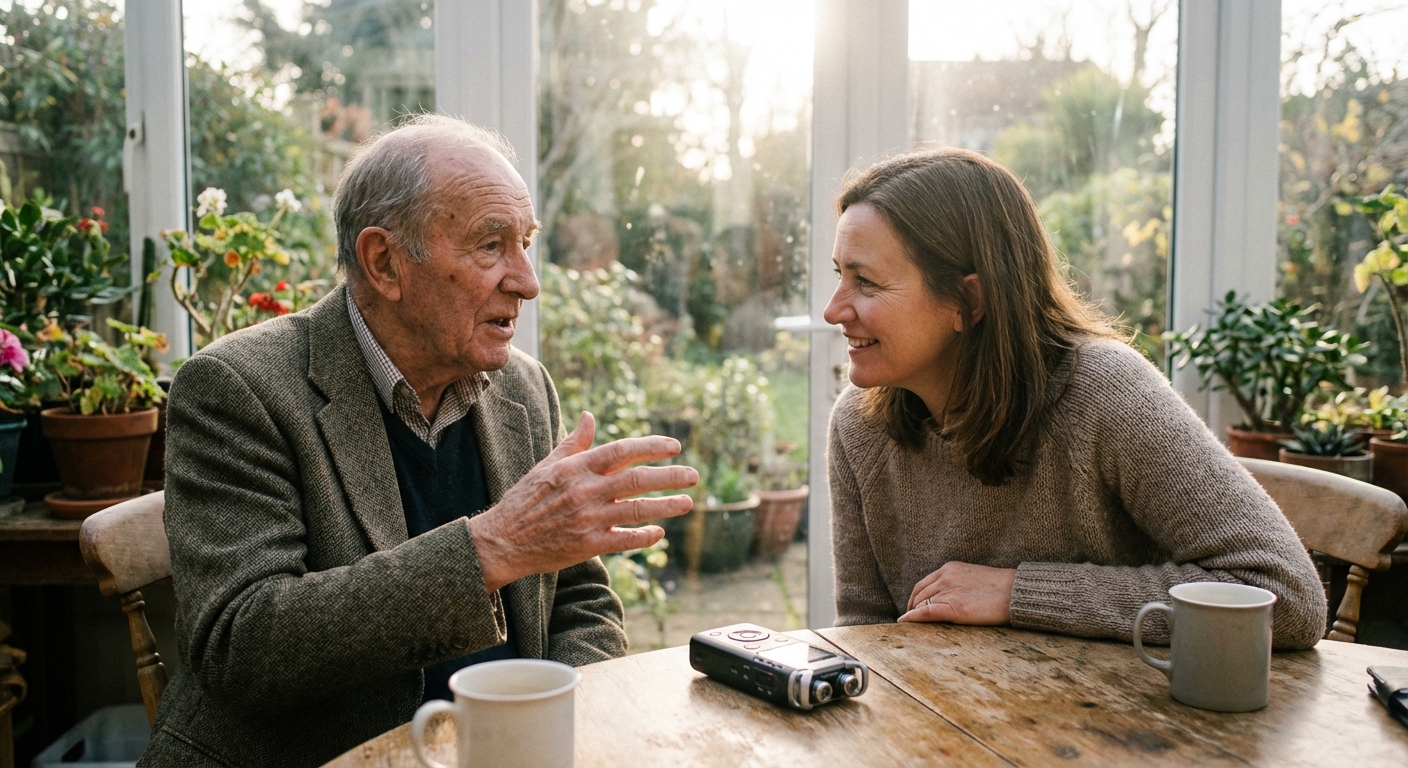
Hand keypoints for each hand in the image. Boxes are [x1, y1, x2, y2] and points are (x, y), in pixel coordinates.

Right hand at [469, 411, 698, 592]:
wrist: (502, 541)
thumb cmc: (525, 500)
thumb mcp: (547, 466)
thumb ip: (574, 443)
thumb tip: (590, 416)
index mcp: (576, 467)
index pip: (622, 451)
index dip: (651, 446)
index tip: (674, 446)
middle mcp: (585, 490)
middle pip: (637, 479)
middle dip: (670, 476)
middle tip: (694, 475)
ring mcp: (587, 518)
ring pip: (637, 510)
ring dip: (666, 506)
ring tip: (687, 502)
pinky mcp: (587, 545)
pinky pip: (624, 540)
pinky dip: (644, 536)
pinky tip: (658, 532)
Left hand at [899, 561, 1015, 624]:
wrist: (1016, 593)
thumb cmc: (1001, 589)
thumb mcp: (973, 579)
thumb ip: (957, 584)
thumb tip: (949, 598)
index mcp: (950, 568)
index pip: (923, 584)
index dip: (915, 598)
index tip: (912, 608)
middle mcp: (945, 577)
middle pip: (919, 594)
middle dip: (912, 607)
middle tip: (909, 620)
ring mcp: (949, 591)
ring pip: (920, 604)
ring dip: (912, 614)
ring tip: (908, 625)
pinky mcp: (954, 607)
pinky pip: (925, 612)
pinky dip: (912, 618)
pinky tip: (905, 623)